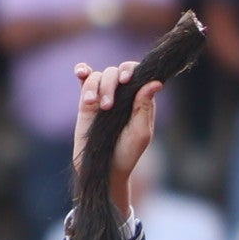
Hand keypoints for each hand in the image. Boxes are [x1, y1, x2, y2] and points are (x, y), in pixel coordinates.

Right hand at [68, 58, 162, 213]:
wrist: (104, 169)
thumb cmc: (127, 153)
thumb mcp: (140, 132)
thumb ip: (145, 106)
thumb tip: (157, 82)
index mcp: (138, 99)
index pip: (136, 73)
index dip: (130, 70)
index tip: (126, 81)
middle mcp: (121, 95)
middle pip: (114, 72)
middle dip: (110, 84)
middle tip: (107, 106)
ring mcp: (103, 97)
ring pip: (98, 76)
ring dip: (95, 86)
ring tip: (93, 104)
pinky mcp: (86, 104)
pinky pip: (84, 80)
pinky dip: (82, 72)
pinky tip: (81, 73)